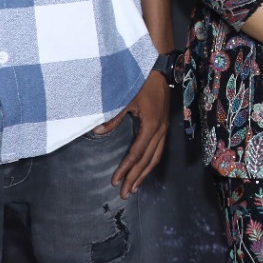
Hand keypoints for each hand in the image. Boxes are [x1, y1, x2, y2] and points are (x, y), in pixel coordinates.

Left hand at [96, 71, 169, 197]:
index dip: (126, 168)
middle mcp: (160, 130)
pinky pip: (158, 149)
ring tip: (134, 187)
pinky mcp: (163, 125)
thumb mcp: (126, 97)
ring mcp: (163, 128)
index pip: (137, 152)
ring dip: (144, 173)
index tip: (115, 181)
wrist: (160, 68)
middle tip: (124, 193)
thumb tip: (98, 131)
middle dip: (135, 177)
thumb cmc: (142, 81)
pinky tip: (144, 168)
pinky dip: (150, 162)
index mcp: (151, 125)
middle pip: (148, 159)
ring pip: (155, 156)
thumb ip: (114, 116)